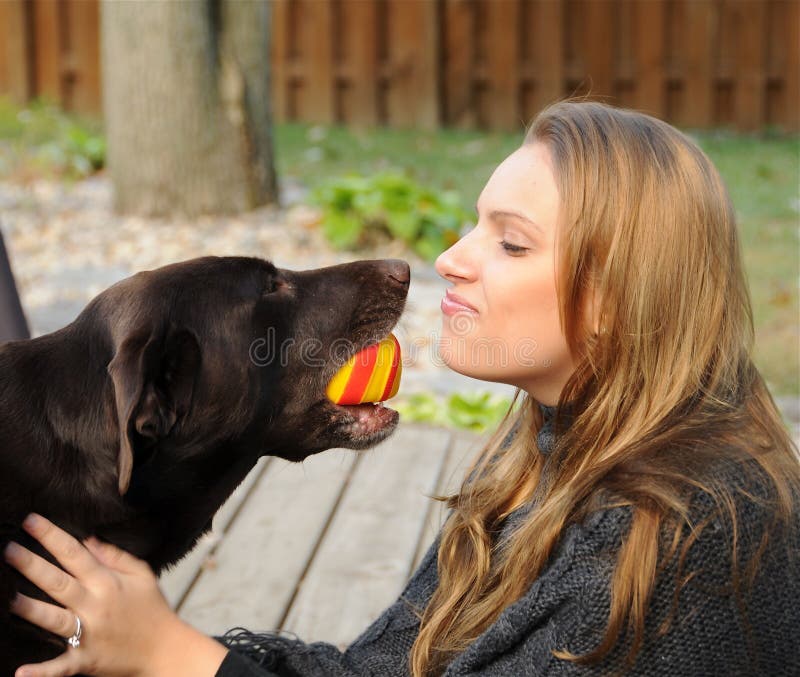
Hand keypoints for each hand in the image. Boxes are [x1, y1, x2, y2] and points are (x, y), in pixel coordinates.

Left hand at [3, 513, 227, 676]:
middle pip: (58, 583)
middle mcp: (95, 606)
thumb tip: (87, 539)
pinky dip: (42, 672)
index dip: (52, 536)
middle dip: (32, 565)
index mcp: (107, 583)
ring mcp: (90, 634)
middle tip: (8, 549)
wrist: (166, 648)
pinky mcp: (86, 661)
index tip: (31, 520)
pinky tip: (21, 672)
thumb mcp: (141, 574)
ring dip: (32, 610)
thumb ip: (115, 556)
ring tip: (8, 598)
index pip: (74, 554)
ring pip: (55, 620)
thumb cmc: (152, 608)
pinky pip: (61, 666)